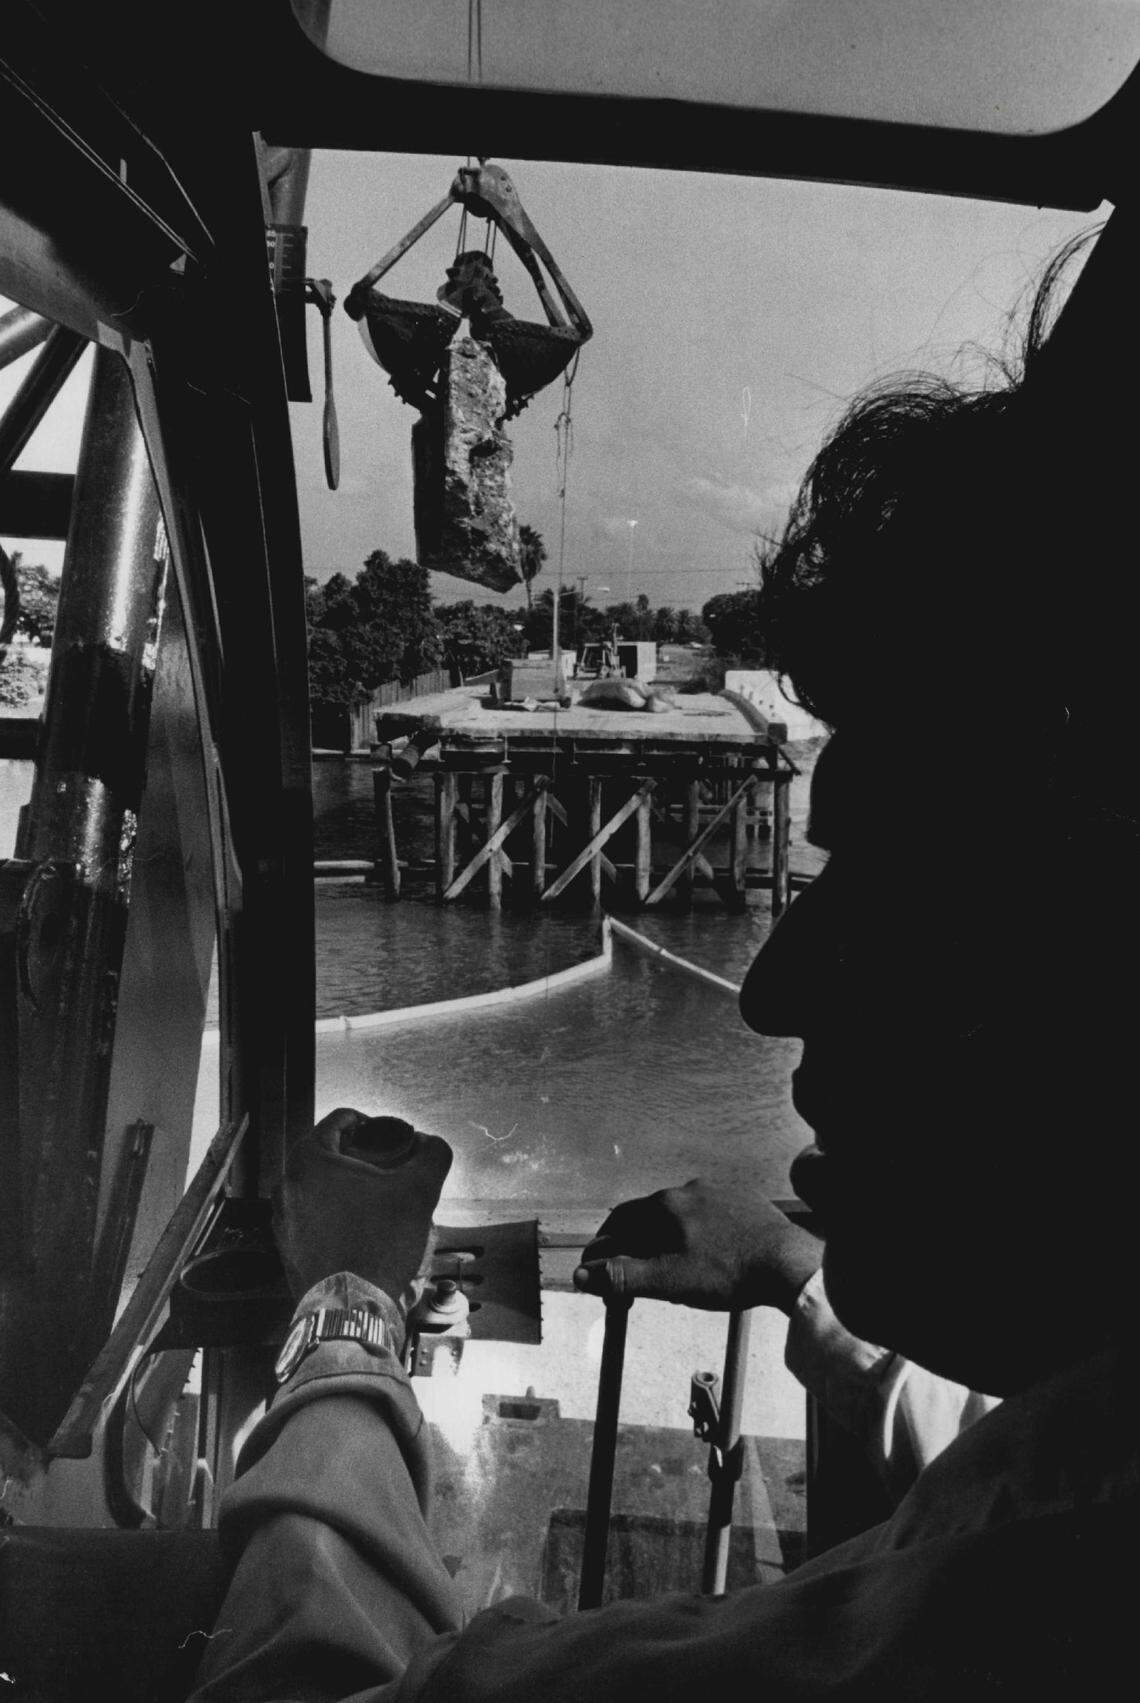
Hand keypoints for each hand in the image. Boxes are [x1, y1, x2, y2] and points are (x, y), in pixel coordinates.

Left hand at [273, 1108, 452, 1309]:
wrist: (351, 1305)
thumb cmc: (377, 1246)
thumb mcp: (419, 1191)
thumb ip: (433, 1155)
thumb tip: (431, 1144)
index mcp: (310, 1159)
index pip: (340, 1119)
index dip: (372, 1123)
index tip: (390, 1137)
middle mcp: (287, 1184)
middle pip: (328, 1153)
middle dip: (360, 1157)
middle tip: (388, 1169)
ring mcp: (283, 1217)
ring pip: (319, 1185)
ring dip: (347, 1186)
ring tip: (377, 1202)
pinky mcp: (287, 1245)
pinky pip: (313, 1215)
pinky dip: (335, 1213)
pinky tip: (361, 1229)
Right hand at [573, 1175, 820, 1312]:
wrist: (788, 1264)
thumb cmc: (728, 1273)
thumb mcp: (669, 1281)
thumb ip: (624, 1277)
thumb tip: (581, 1276)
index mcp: (667, 1204)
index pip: (620, 1220)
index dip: (604, 1244)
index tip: (598, 1266)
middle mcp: (691, 1189)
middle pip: (649, 1216)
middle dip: (634, 1244)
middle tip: (631, 1273)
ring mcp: (721, 1192)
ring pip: (680, 1215)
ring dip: (666, 1238)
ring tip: (666, 1267)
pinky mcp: (746, 1201)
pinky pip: (710, 1215)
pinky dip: (696, 1233)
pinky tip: (705, 1254)